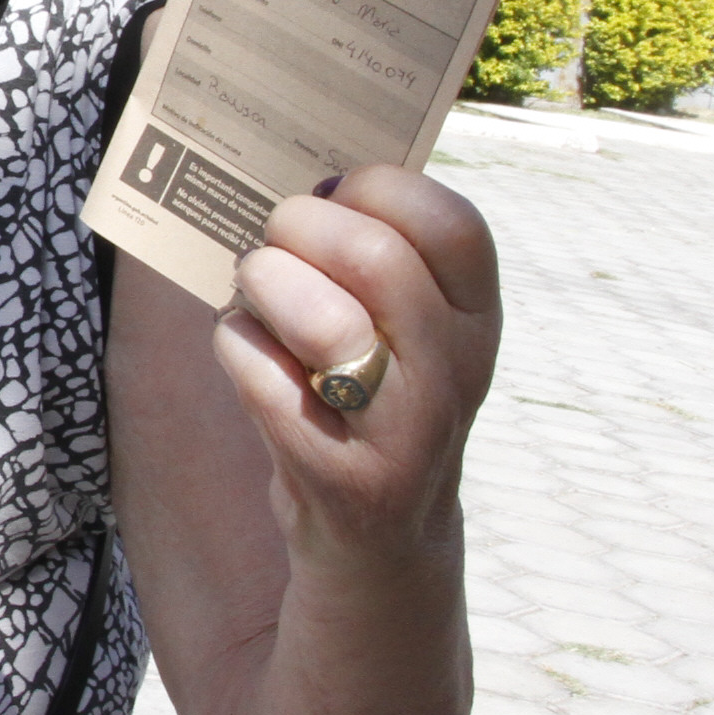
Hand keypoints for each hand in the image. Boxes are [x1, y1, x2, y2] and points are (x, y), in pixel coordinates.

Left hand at [212, 165, 499, 570]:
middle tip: (273, 238)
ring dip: (262, 285)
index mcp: (478, 316)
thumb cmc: (370, 392)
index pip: (450, 221)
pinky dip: (235, 346)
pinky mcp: (342, 479)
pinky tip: (247, 353)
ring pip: (321, 320)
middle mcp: (456, 373)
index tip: (335, 196)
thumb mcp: (406, 326)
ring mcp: (404, 432)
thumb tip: (302, 174)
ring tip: (254, 292)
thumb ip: (374, 252)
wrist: (379, 539)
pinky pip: (261, 377)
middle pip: (375, 259)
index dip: (377, 189)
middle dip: (298, 228)